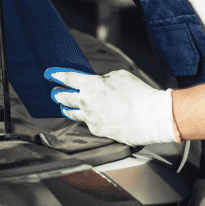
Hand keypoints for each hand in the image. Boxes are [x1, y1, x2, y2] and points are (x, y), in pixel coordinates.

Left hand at [44, 67, 176, 145]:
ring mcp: (91, 119)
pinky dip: (88, 119)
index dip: (57, 75)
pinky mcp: (98, 131)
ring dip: (68, 108)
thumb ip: (102, 79)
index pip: (68, 78)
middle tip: (54, 92)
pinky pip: (89, 123)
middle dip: (57, 93)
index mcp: (91, 85)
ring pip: (72, 113)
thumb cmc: (140, 95)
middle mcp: (87, 102)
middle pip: (64, 97)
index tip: (50, 74)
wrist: (154, 117)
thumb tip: (96, 82)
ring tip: (65, 106)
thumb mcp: (119, 76)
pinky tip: (91, 116)